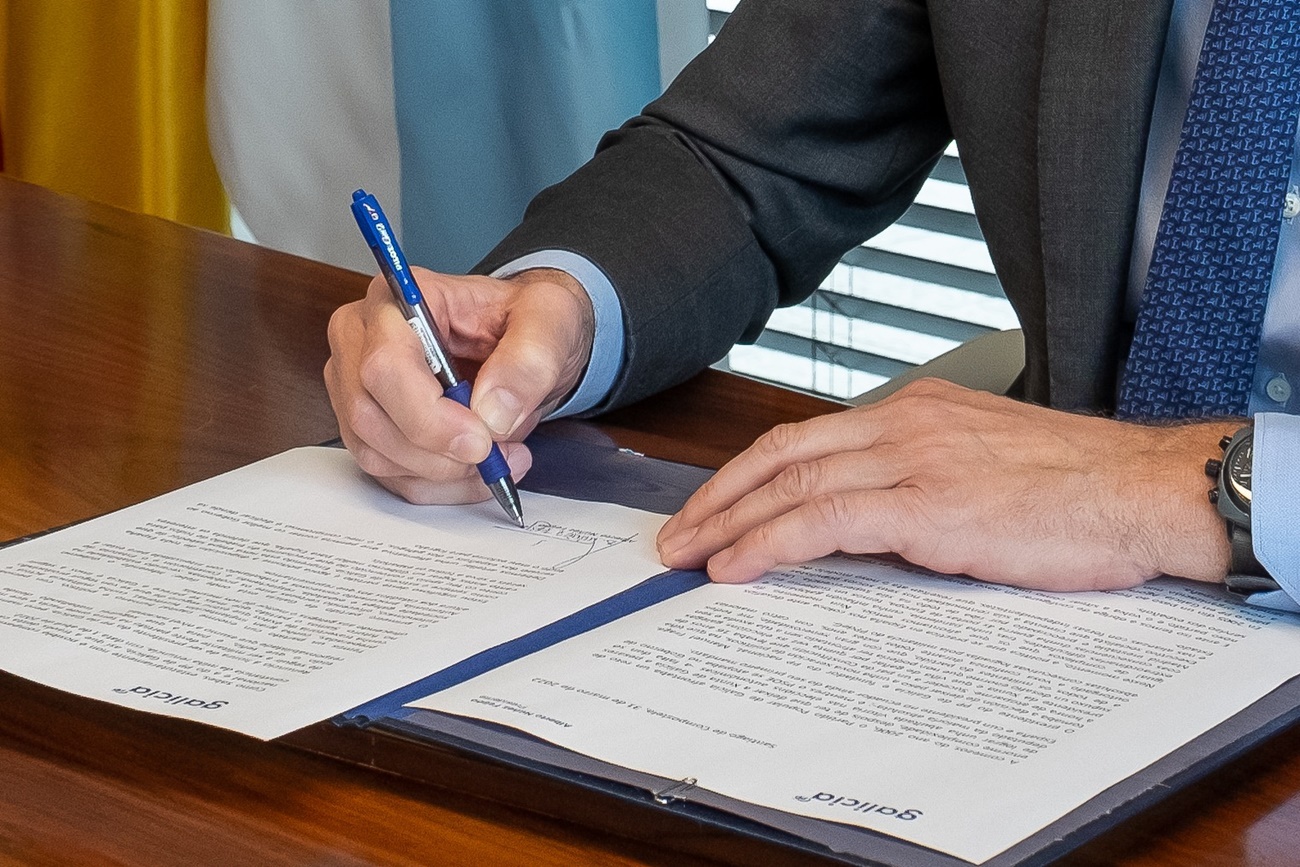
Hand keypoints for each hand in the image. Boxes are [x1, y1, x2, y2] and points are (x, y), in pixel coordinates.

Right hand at [324, 267, 593, 503]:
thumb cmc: (525, 319)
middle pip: (369, 415)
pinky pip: (391, 475)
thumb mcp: (550, 320)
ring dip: (444, 472)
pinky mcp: (370, 427)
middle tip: (497, 453)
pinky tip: (479, 469)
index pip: (384, 365)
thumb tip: (492, 412)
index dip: (428, 415)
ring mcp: (357, 386)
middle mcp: (362, 339)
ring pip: (376, 453)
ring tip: (501, 456)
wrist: (526, 343)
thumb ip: (529, 359)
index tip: (482, 439)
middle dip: (438, 451)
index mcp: (396, 299)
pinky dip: (441, 484)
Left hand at [657, 378, 1236, 590]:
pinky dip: (770, 541)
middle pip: (780, 452)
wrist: (1143, 490)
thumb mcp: (986, 463)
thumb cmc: (1078, 485)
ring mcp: (912, 460)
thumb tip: (873, 517)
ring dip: (727, 522)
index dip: (749, 471)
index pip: (807, 435)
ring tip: (687, 555)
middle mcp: (903, 423)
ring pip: (790, 484)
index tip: (716, 503)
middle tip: (676, 533)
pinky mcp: (927, 505)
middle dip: (718, 496)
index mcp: (916, 409)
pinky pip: (823, 520)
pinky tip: (737, 566)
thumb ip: (923, 476)